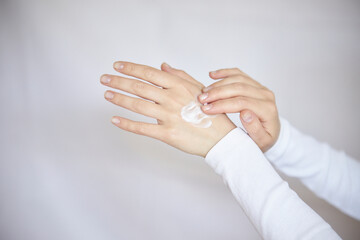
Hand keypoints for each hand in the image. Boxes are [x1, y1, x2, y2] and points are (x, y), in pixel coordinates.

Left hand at [100, 62, 235, 156]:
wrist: (220, 137)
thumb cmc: (210, 112)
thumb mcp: (198, 88)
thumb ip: (179, 76)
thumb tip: (162, 66)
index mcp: (178, 86)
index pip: (149, 73)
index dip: (131, 68)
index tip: (117, 66)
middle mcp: (171, 99)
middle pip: (139, 88)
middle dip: (119, 81)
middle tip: (104, 78)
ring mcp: (168, 117)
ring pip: (137, 105)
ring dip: (119, 99)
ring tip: (107, 94)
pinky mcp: (166, 134)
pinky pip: (142, 128)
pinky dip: (126, 124)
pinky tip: (115, 120)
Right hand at [196, 68, 279, 151]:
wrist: (271, 132)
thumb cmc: (264, 139)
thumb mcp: (261, 142)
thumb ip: (255, 130)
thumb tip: (245, 113)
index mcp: (268, 109)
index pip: (242, 103)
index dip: (222, 105)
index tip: (206, 109)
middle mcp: (265, 95)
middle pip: (239, 88)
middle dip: (218, 93)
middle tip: (202, 99)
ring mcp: (260, 88)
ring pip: (238, 79)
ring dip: (219, 84)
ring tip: (204, 92)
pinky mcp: (254, 84)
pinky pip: (239, 74)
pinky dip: (225, 73)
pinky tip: (212, 75)